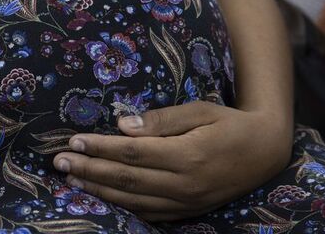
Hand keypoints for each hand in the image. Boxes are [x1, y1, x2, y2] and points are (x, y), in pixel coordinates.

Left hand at [52, 102, 292, 221]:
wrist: (265, 152)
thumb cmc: (229, 123)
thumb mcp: (200, 110)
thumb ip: (161, 119)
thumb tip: (122, 125)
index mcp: (188, 155)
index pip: (132, 153)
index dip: (100, 148)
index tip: (74, 142)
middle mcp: (185, 183)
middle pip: (126, 179)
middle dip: (89, 171)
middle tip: (59, 163)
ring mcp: (186, 202)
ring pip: (133, 200)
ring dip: (98, 191)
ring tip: (71, 181)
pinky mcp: (188, 211)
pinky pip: (149, 214)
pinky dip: (121, 208)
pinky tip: (101, 199)